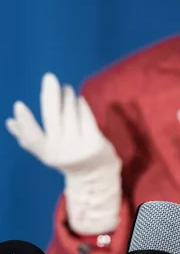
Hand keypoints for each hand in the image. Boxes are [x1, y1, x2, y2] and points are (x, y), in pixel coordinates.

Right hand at [6, 73, 121, 234]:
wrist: (96, 176)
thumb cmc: (68, 157)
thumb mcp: (48, 152)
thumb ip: (30, 138)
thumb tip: (9, 122)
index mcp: (46, 153)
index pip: (32, 139)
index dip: (25, 123)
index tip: (18, 106)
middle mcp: (62, 151)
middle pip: (53, 117)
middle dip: (51, 94)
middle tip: (50, 78)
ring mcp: (79, 148)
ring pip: (70, 112)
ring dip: (67, 96)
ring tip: (66, 90)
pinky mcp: (95, 143)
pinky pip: (85, 116)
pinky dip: (81, 105)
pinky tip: (78, 100)